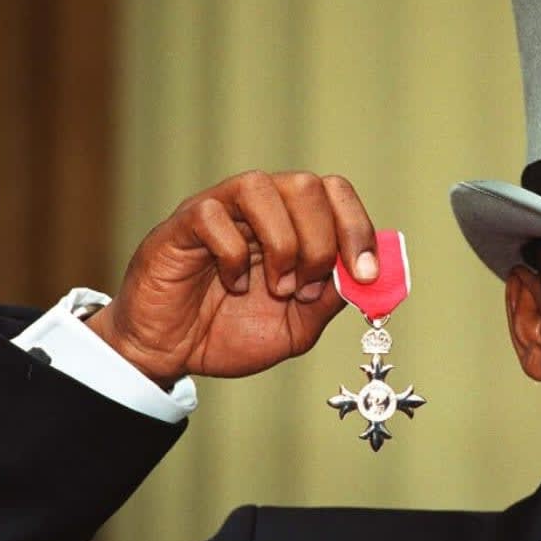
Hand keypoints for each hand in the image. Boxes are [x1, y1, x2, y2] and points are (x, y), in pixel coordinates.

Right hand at [85, 170, 377, 387]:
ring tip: (276, 287)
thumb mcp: (297, 326)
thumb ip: (331, 297)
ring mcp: (219, 210)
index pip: (335, 193)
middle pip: (306, 185)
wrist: (173, 355)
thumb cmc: (231, 332)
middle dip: (320, 243)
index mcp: (292, 223)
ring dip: (281, 244)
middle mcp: (258, 207)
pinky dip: (233, 255)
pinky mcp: (182, 225)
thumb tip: (366, 276)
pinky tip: (232, 284)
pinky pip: (213, 216)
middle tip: (305, 290)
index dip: (358, 228)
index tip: (365, 273)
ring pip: (261, 187)